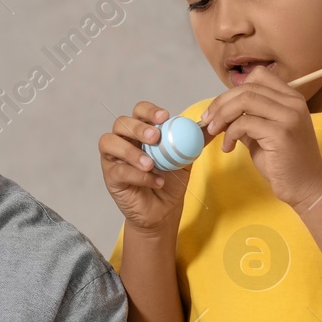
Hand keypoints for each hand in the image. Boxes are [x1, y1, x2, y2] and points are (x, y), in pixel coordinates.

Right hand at [99, 101, 193, 236]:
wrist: (164, 210)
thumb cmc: (170, 182)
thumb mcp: (185, 159)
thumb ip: (194, 142)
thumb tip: (211, 126)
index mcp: (141, 132)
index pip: (139, 112)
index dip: (149, 111)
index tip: (164, 117)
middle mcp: (124, 141)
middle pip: (121, 123)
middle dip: (137, 128)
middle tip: (154, 138)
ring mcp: (114, 158)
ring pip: (109, 142)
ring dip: (131, 152)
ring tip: (150, 164)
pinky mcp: (111, 177)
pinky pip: (118, 170)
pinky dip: (138, 175)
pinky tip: (155, 182)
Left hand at [201, 65, 321, 207]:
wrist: (306, 186)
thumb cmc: (283, 161)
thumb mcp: (263, 133)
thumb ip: (247, 118)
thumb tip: (219, 111)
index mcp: (291, 98)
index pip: (258, 76)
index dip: (233, 90)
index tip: (219, 108)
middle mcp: (293, 102)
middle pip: (247, 88)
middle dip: (220, 103)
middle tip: (209, 121)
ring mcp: (289, 116)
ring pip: (244, 101)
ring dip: (222, 116)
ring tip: (215, 132)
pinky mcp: (281, 133)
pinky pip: (244, 123)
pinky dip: (230, 134)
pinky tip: (228, 148)